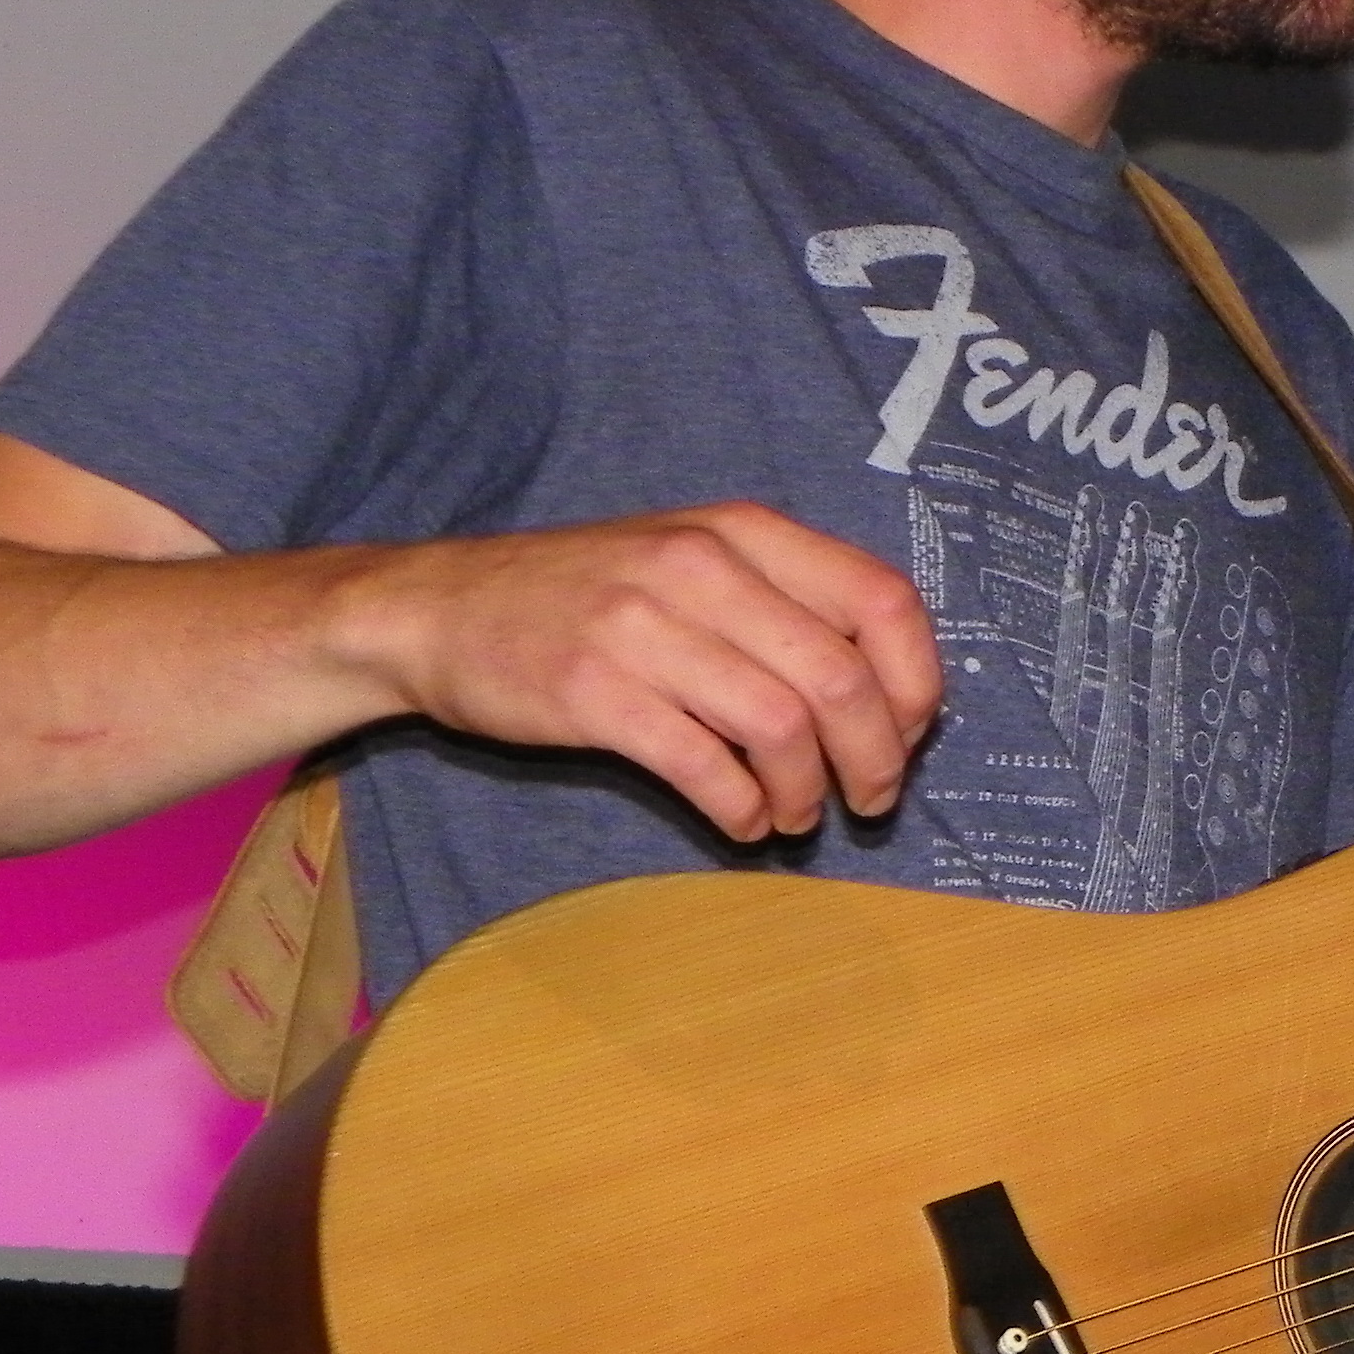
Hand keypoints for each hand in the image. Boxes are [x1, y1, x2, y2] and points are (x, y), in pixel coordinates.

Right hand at [341, 504, 942, 842]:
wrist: (437, 609)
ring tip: (797, 816)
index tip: (909, 733)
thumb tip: (889, 692)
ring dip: (809, 792)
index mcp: (744, 532)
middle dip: (877, 758)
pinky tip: (744, 822)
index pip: (884, 601)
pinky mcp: (595, 692)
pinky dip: (743, 809)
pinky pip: (706, 766)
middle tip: (870, 799)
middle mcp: (702, 568)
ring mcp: (644, 628)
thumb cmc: (587, 594)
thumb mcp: (693, 558)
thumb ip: (785, 603)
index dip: (917, 682)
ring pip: (783, 726)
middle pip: (843, 679)